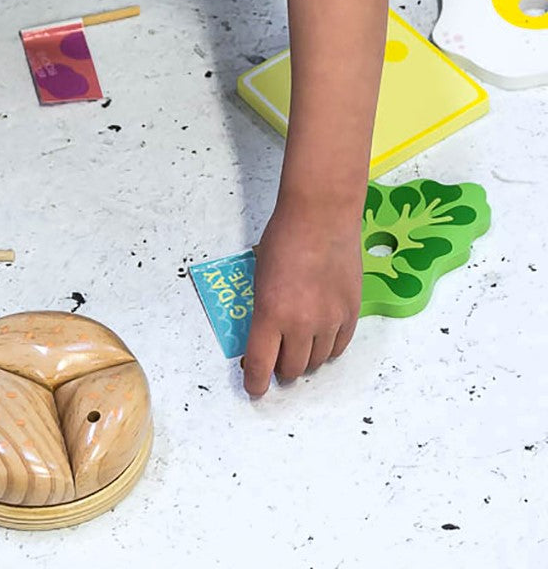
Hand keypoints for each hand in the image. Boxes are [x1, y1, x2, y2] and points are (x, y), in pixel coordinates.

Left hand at [243, 199, 362, 396]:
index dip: (256, 383)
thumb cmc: (283, 239)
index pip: (260, 364)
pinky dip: (327, 349)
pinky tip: (320, 339)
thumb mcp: (259, 277)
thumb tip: (265, 336)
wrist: (320, 217)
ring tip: (298, 346)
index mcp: (270, 314)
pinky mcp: (352, 314)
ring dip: (304, 359)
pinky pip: (339, 347)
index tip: (254, 389)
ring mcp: (330, 321)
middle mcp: (300, 324)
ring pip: (316, 361)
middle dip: (280, 369)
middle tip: (276, 360)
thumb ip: (263, 311)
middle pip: (291, 369)